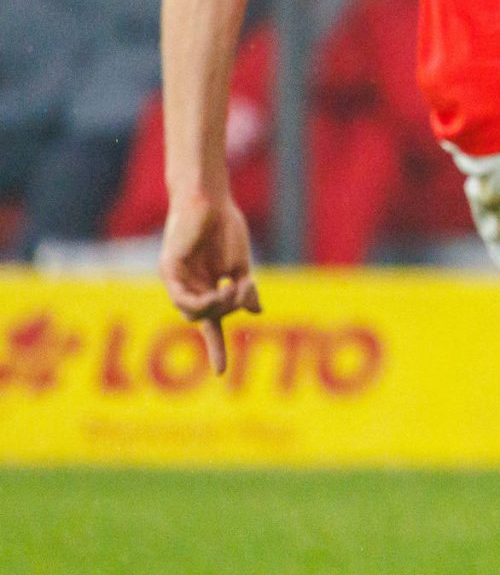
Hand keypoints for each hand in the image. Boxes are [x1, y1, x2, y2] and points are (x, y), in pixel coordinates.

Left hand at [160, 190, 259, 373]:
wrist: (210, 200)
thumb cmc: (225, 227)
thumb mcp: (241, 265)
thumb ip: (244, 290)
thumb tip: (256, 312)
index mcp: (205, 287)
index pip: (210, 324)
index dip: (216, 347)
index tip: (220, 374)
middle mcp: (188, 287)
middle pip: (206, 318)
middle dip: (229, 311)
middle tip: (243, 289)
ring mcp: (177, 279)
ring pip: (194, 313)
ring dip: (219, 306)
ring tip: (235, 285)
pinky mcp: (169, 270)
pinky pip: (184, 300)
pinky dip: (203, 302)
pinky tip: (219, 291)